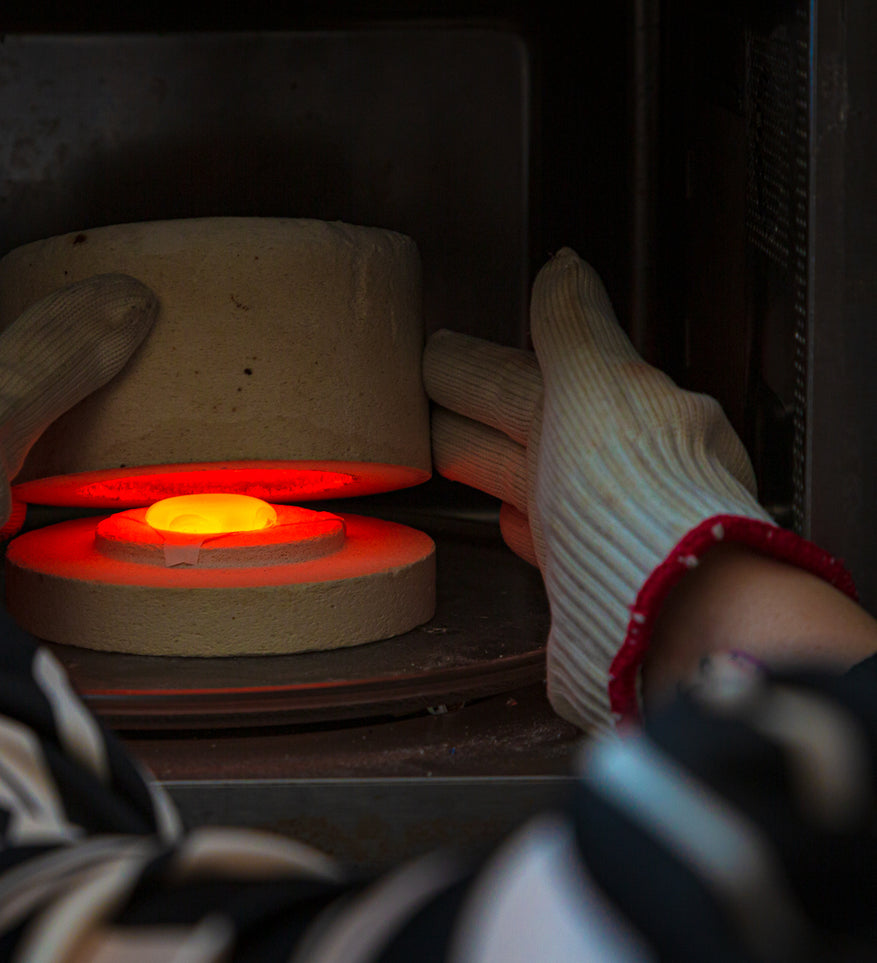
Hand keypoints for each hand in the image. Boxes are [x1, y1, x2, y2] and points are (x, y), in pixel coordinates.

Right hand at [423, 249, 849, 732]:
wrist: (661, 610)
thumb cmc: (633, 491)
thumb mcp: (596, 379)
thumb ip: (573, 324)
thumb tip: (565, 264)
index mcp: (621, 410)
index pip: (529, 376)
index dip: (479, 366)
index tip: (437, 354)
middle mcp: (617, 467)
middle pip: (529, 427)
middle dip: (480, 409)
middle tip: (425, 397)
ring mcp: (602, 528)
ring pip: (530, 481)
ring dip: (491, 464)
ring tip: (442, 454)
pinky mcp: (585, 585)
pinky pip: (544, 541)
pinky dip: (520, 524)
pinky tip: (505, 522)